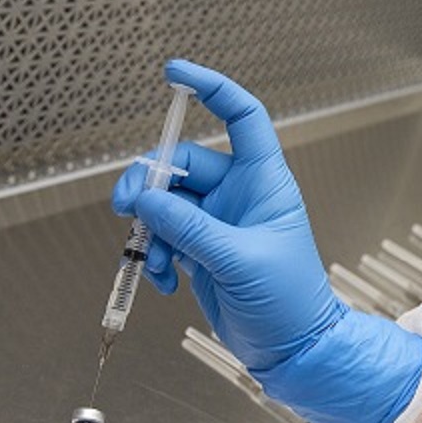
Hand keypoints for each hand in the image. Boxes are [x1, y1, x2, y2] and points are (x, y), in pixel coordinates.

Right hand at [112, 59, 421, 422]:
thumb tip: (147, 199)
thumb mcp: (238, 260)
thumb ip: (189, 228)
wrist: (293, 350)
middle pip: (182, 164)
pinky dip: (152, 254)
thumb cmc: (290, 302)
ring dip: (149, 230)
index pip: (242, 117)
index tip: (176, 72)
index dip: (213, 88)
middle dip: (149, 184)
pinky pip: (162, 236)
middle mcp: (239, 195)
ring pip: (165, 204)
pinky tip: (161, 279)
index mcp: (264, 182)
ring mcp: (218, 223)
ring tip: (153, 261)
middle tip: (128, 208)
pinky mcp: (201, 250)